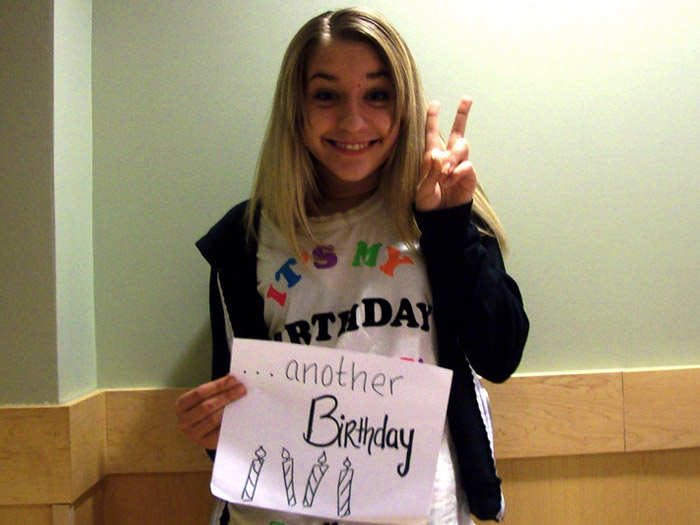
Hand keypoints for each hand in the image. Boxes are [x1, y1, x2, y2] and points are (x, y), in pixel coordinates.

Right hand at [174, 374, 246, 449]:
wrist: (206, 432)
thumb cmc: (206, 410)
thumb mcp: (207, 398)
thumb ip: (217, 389)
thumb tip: (232, 378)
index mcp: (181, 406)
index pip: (200, 393)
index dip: (218, 385)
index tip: (234, 380)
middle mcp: (183, 421)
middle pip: (207, 406)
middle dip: (226, 396)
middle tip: (242, 389)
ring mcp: (193, 434)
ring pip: (212, 419)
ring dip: (229, 408)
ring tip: (241, 400)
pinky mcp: (205, 443)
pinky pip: (219, 432)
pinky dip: (229, 422)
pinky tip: (238, 415)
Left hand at [415, 96, 476, 210]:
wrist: (441, 216)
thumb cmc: (428, 202)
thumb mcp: (422, 189)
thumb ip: (429, 173)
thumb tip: (439, 155)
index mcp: (432, 157)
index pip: (431, 133)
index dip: (433, 118)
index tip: (435, 103)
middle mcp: (447, 156)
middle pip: (457, 131)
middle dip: (462, 114)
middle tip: (468, 98)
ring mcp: (459, 164)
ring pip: (462, 146)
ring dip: (453, 157)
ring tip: (445, 174)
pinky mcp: (468, 174)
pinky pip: (466, 165)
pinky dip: (457, 173)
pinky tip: (451, 182)